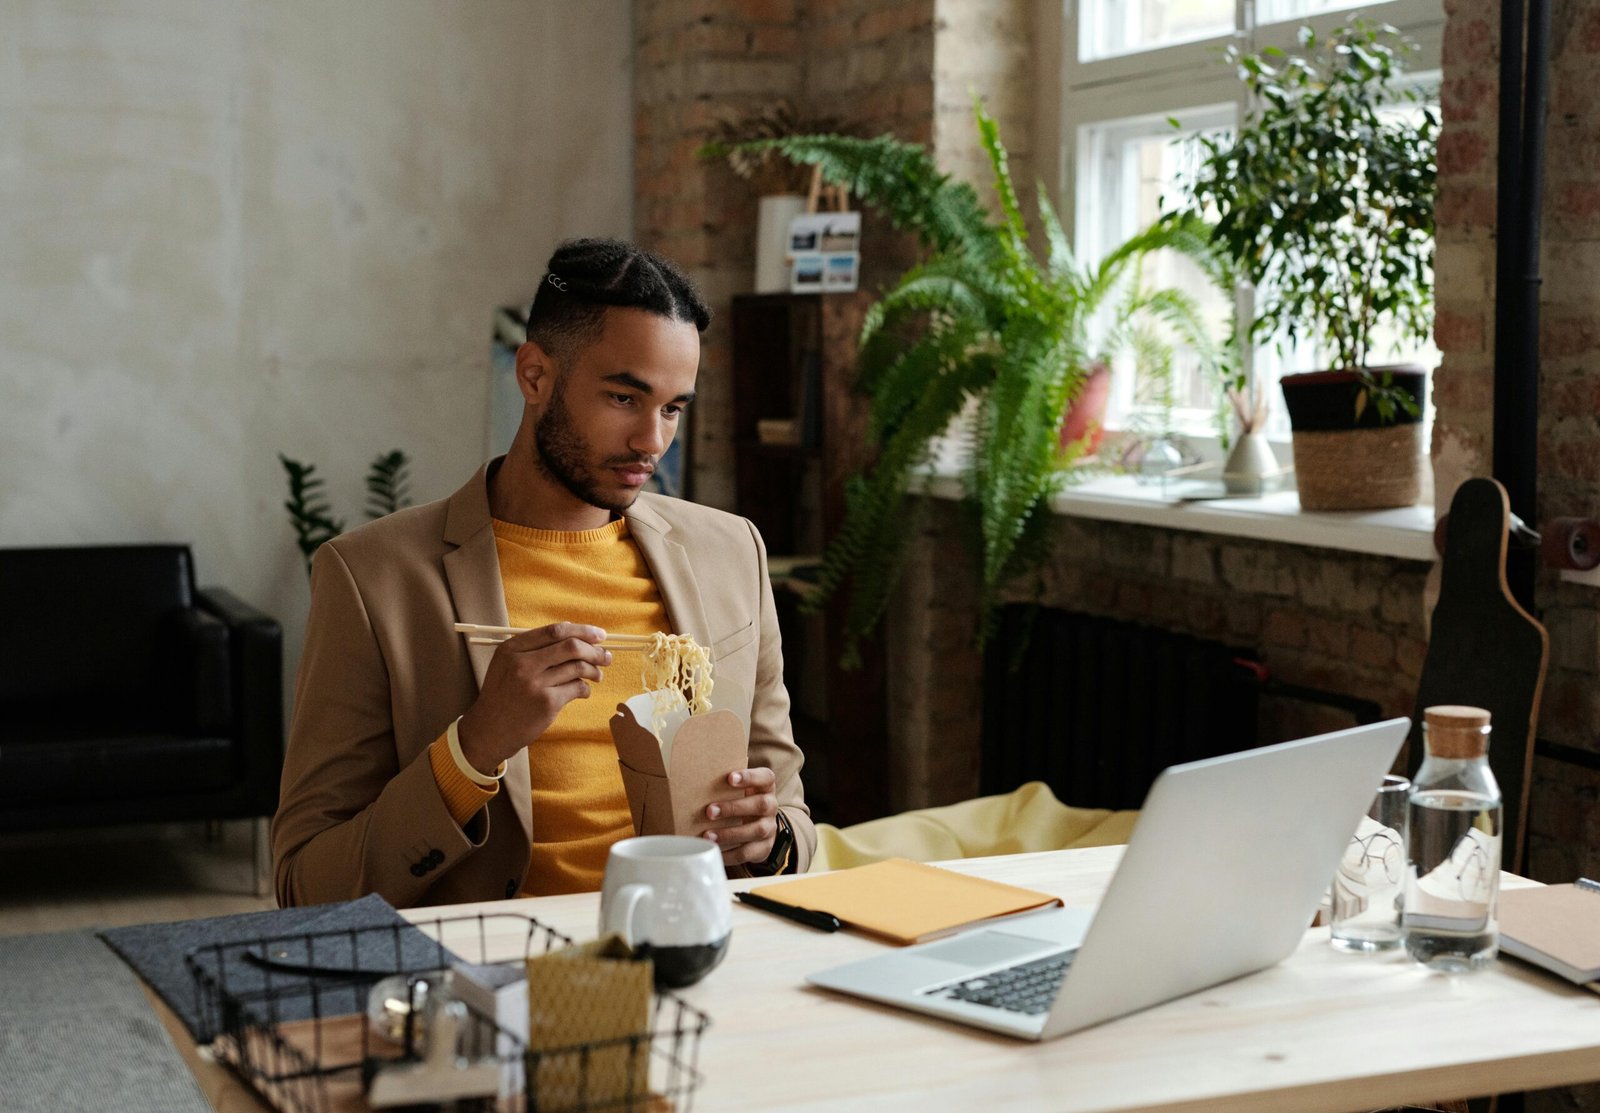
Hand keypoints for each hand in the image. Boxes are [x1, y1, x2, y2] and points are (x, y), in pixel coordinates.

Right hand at [456, 622, 610, 772]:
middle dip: (595, 650)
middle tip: (606, 656)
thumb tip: (577, 635)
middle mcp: (522, 663)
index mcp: (512, 649)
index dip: (582, 631)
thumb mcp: (506, 664)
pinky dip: (585, 688)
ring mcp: (535, 684)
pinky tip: (583, 691)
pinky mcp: (546, 703)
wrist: (489, 730)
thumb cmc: (504, 694)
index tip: (599, 635)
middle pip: (571, 647)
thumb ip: (534, 648)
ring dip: (594, 670)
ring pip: (578, 667)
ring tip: (597, 675)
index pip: (555, 631)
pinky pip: (577, 688)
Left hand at [703, 767, 776, 867]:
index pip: (765, 777)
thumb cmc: (740, 800)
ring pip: (756, 830)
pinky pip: (749, 853)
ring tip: (708, 835)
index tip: (729, 778)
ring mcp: (770, 827)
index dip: (749, 777)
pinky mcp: (764, 847)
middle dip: (734, 808)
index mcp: (765, 786)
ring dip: (730, 833)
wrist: (758, 824)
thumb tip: (693, 775)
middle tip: (710, 811)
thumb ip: (724, 783)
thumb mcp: (738, 789)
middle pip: (761, 805)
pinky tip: (714, 850)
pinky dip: (730, 854)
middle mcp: (771, 806)